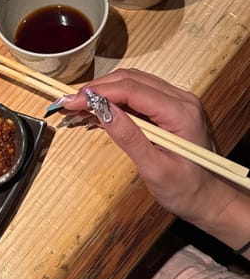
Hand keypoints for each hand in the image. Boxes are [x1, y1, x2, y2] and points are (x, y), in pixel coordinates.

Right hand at [58, 69, 248, 251]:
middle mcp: (181, 99)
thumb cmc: (187, 190)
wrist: (210, 198)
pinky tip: (96, 111)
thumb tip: (102, 111)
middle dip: (96, 89)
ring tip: (78, 108)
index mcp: (180, 112)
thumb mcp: (155, 169)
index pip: (132, 89)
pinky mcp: (169, 107)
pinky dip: (114, 99)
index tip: (71, 102)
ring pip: (132, 83)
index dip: (98, 92)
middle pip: (130, 79)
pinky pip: (137, 93)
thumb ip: (129, 137)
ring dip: (103, 92)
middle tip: (68, 104)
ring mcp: (176, 101)